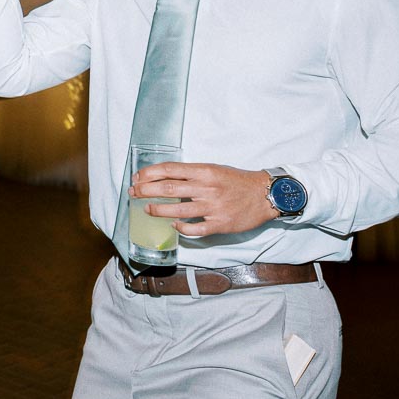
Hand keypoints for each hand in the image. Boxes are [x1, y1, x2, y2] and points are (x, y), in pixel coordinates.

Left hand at [130, 163, 276, 237]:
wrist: (265, 194)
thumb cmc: (236, 181)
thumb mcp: (213, 169)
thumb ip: (191, 174)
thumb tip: (164, 177)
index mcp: (204, 171)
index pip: (169, 169)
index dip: (149, 173)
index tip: (137, 177)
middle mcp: (206, 188)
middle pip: (168, 188)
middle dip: (146, 190)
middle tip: (133, 193)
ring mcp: (213, 207)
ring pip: (178, 210)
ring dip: (158, 210)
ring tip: (146, 209)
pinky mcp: (220, 224)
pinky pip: (195, 229)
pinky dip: (182, 228)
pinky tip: (174, 225)